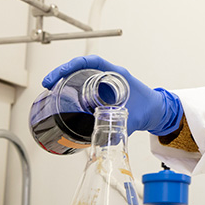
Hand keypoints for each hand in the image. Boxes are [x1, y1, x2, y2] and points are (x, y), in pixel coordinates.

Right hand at [42, 55, 182, 135]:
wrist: (156, 111)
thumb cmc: (148, 108)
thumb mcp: (133, 118)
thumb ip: (121, 129)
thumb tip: (105, 141)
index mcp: (118, 75)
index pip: (92, 62)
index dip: (74, 65)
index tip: (60, 73)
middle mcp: (110, 76)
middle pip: (81, 67)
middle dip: (62, 72)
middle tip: (48, 83)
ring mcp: (105, 83)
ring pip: (81, 75)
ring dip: (64, 79)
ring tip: (50, 89)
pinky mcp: (102, 92)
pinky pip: (84, 85)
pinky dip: (71, 88)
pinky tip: (62, 97)